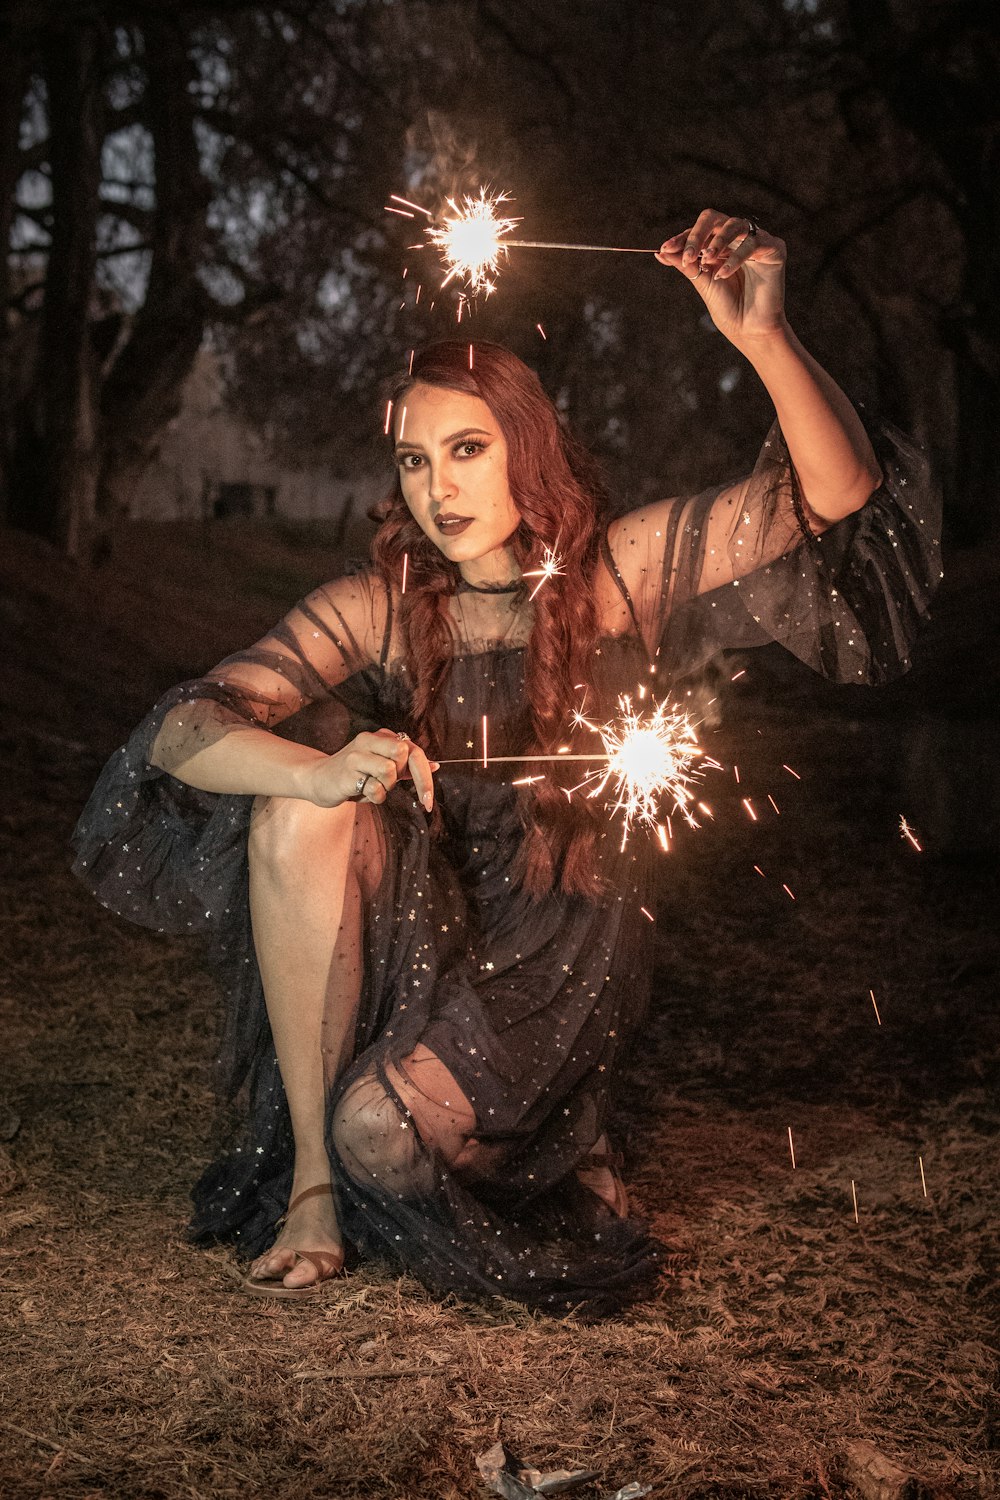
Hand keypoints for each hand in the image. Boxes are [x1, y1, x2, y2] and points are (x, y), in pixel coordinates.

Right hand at [306, 729, 437, 811]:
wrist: (317, 779)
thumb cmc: (354, 775)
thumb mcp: (381, 766)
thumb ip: (405, 766)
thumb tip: (435, 766)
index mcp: (380, 737)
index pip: (414, 751)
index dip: (425, 776)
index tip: (428, 801)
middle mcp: (368, 740)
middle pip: (404, 753)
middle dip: (401, 775)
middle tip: (387, 782)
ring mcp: (356, 756)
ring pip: (389, 771)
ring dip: (386, 787)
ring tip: (372, 786)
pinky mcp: (347, 774)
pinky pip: (375, 789)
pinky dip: (375, 797)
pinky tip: (362, 793)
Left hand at [655, 209, 786, 344]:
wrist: (749, 330)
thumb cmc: (727, 308)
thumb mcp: (702, 282)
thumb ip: (685, 264)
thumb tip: (661, 252)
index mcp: (720, 246)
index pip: (699, 232)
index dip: (682, 238)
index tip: (665, 249)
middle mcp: (737, 239)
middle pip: (715, 219)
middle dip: (698, 234)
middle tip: (687, 254)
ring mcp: (756, 241)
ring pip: (735, 225)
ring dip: (717, 241)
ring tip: (707, 260)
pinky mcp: (774, 249)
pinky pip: (753, 243)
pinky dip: (735, 258)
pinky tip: (723, 275)